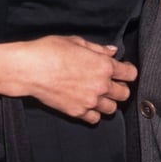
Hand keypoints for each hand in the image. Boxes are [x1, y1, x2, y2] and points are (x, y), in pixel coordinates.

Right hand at [16, 35, 137, 122]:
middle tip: (111, 83)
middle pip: (124, 94)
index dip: (128, 71)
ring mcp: (89, 101)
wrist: (29, 69)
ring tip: (99, 95)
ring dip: (108, 102)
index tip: (123, 70)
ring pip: (112, 109)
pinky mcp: (77, 112)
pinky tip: (87, 104)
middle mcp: (100, 86)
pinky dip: (93, 113)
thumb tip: (112, 52)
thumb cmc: (50, 51)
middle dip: (120, 87)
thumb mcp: (76, 42)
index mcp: (103, 66)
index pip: (130, 73)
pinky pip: (94, 119)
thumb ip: (98, 49)